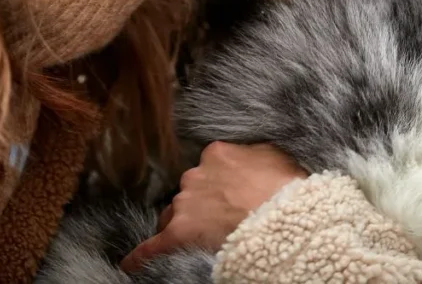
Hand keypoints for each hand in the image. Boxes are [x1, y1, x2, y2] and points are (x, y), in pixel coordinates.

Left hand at [119, 141, 307, 271]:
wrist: (287, 218)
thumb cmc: (289, 190)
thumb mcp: (276, 157)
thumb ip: (253, 155)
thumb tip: (251, 157)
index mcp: (217, 155)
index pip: (206, 171)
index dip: (215, 188)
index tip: (225, 198)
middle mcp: (195, 175)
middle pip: (187, 194)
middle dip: (199, 208)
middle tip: (218, 222)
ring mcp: (185, 205)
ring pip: (173, 217)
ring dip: (183, 228)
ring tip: (198, 243)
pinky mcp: (178, 235)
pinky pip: (152, 247)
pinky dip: (141, 256)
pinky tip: (132, 265)